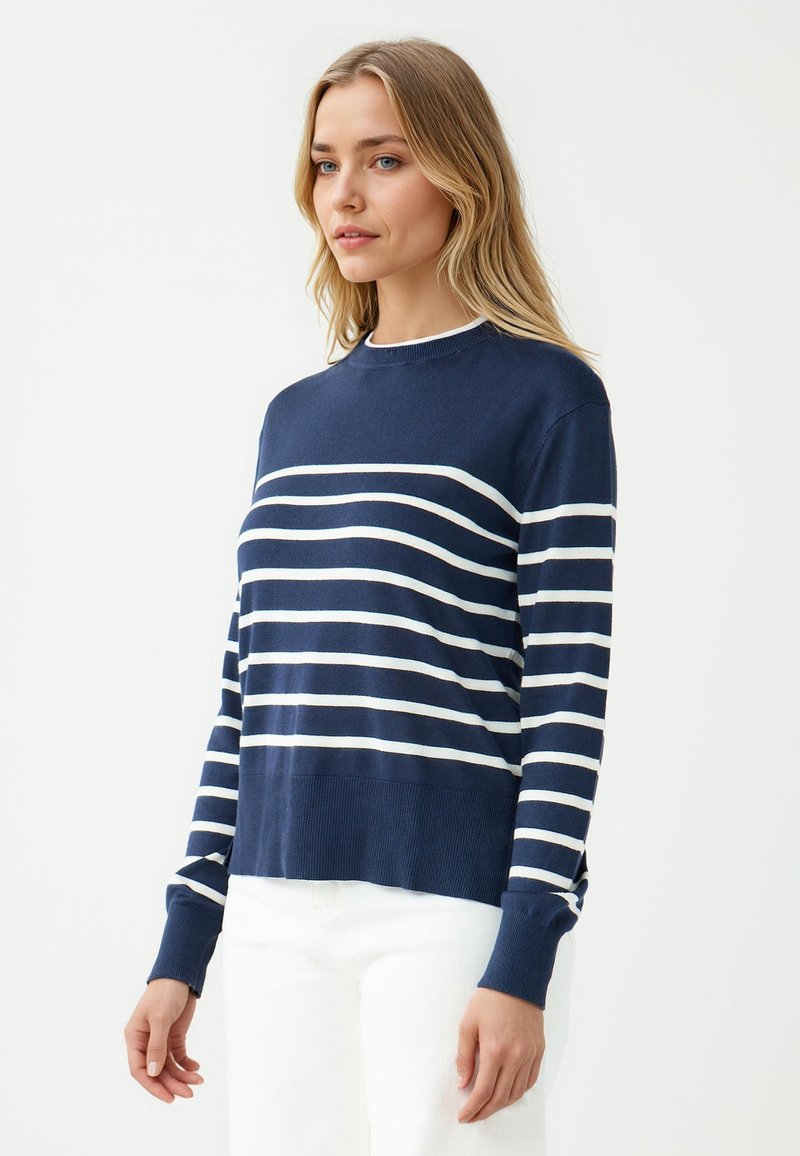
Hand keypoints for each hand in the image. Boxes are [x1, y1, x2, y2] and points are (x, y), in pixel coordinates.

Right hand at [124, 978, 204, 1102]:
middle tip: (189, 1093)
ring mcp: (160, 1039)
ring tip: (198, 1081)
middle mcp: (145, 1042)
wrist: (181, 974)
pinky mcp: (174, 1035)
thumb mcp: (160, 1018)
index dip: (152, 1085)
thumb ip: (156, 1046)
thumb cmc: (165, 992)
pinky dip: (187, 1064)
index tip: (168, 1097)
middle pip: (156, 1071)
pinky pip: (178, 1056)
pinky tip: (196, 1068)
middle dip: (172, 1083)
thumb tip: (152, 1073)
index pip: (139, 1069)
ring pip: (169, 1066)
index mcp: (135, 1037)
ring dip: (182, 1076)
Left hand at [455, 987, 544, 1122]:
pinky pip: (530, 1081)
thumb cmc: (490, 1000)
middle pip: (500, 1097)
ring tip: (487, 1106)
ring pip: (516, 1093)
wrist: (517, 981)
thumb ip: (464, 1057)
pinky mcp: (538, 1050)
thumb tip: (463, 1083)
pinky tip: (507, 1092)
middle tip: (473, 1116)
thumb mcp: (467, 1024)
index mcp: (495, 1050)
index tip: (463, 1116)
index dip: (472, 1108)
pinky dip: (518, 1092)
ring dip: (501, 1104)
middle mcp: (515, 1056)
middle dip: (484, 1111)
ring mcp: (529, 1055)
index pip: (483, 1091)